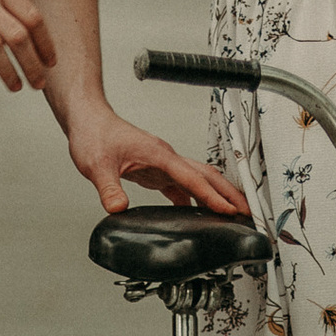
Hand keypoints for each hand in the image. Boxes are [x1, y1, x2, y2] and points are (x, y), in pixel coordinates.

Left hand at [64, 105, 248, 214]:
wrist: (88, 120)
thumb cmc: (94, 135)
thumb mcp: (97, 165)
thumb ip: (109, 188)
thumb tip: (117, 209)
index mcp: (159, 154)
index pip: (192, 178)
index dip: (212, 196)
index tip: (229, 211)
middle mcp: (166, 157)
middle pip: (206, 175)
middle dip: (228, 194)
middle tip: (246, 213)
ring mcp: (162, 162)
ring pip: (197, 179)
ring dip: (215, 195)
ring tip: (231, 215)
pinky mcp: (155, 169)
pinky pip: (181, 186)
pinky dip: (193, 199)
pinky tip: (195, 215)